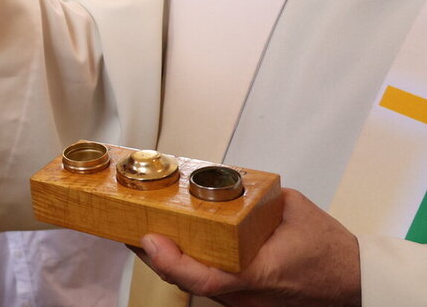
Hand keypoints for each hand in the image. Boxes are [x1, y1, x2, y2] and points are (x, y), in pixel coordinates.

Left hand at [133, 188, 360, 305]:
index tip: (148, 238)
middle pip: (186, 281)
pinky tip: (166, 246)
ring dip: (163, 261)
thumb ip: (255, 196)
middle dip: (152, 255)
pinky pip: (203, 285)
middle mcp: (246, 295)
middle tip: (127, 227)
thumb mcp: (293, 210)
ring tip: (138, 232)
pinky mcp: (240, 301)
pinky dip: (181, 266)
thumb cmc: (328, 249)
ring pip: (191, 285)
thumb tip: (222, 184)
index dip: (170, 261)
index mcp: (261, 272)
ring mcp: (242, 303)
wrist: (353, 282)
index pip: (205, 278)